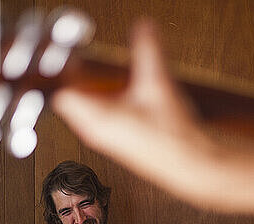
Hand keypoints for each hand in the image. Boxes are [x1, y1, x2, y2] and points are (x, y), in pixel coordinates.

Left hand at [52, 21, 215, 205]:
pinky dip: (114, 104)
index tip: (76, 58)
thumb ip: (147, 49)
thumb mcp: (158, 83)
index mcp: (95, 118)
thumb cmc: (172, 139)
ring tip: (120, 81)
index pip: (62, 93)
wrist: (191, 165)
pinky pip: (105, 119)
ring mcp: (107, 139)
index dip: (67, 73)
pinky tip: (135, 98)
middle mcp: (96, 132)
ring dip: (103, 91)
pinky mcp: (120, 143)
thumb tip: (142, 28)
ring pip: (91, 109)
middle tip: (97, 64)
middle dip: (87, 78)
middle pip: (75, 99)